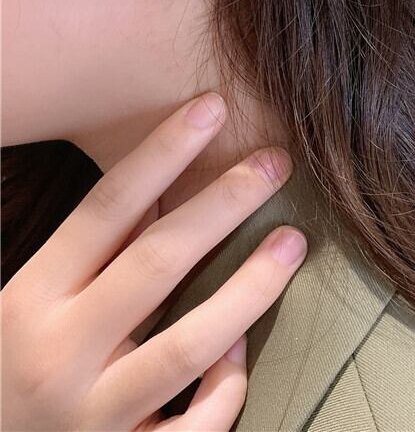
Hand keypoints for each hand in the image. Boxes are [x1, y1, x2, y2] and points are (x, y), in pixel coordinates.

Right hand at [1, 92, 306, 430]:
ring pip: (188, 344)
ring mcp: (93, 417)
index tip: (213, 106)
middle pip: (158, 261)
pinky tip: (240, 348)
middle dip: (224, 202)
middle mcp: (56, 356)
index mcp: (29, 302)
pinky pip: (195, 424)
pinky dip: (225, 384)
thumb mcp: (33, 304)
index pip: (106, 207)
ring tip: (293, 241)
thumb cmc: (12, 370)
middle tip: (276, 161)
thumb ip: (92, 252)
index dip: (163, 151)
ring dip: (251, 287)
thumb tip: (159, 192)